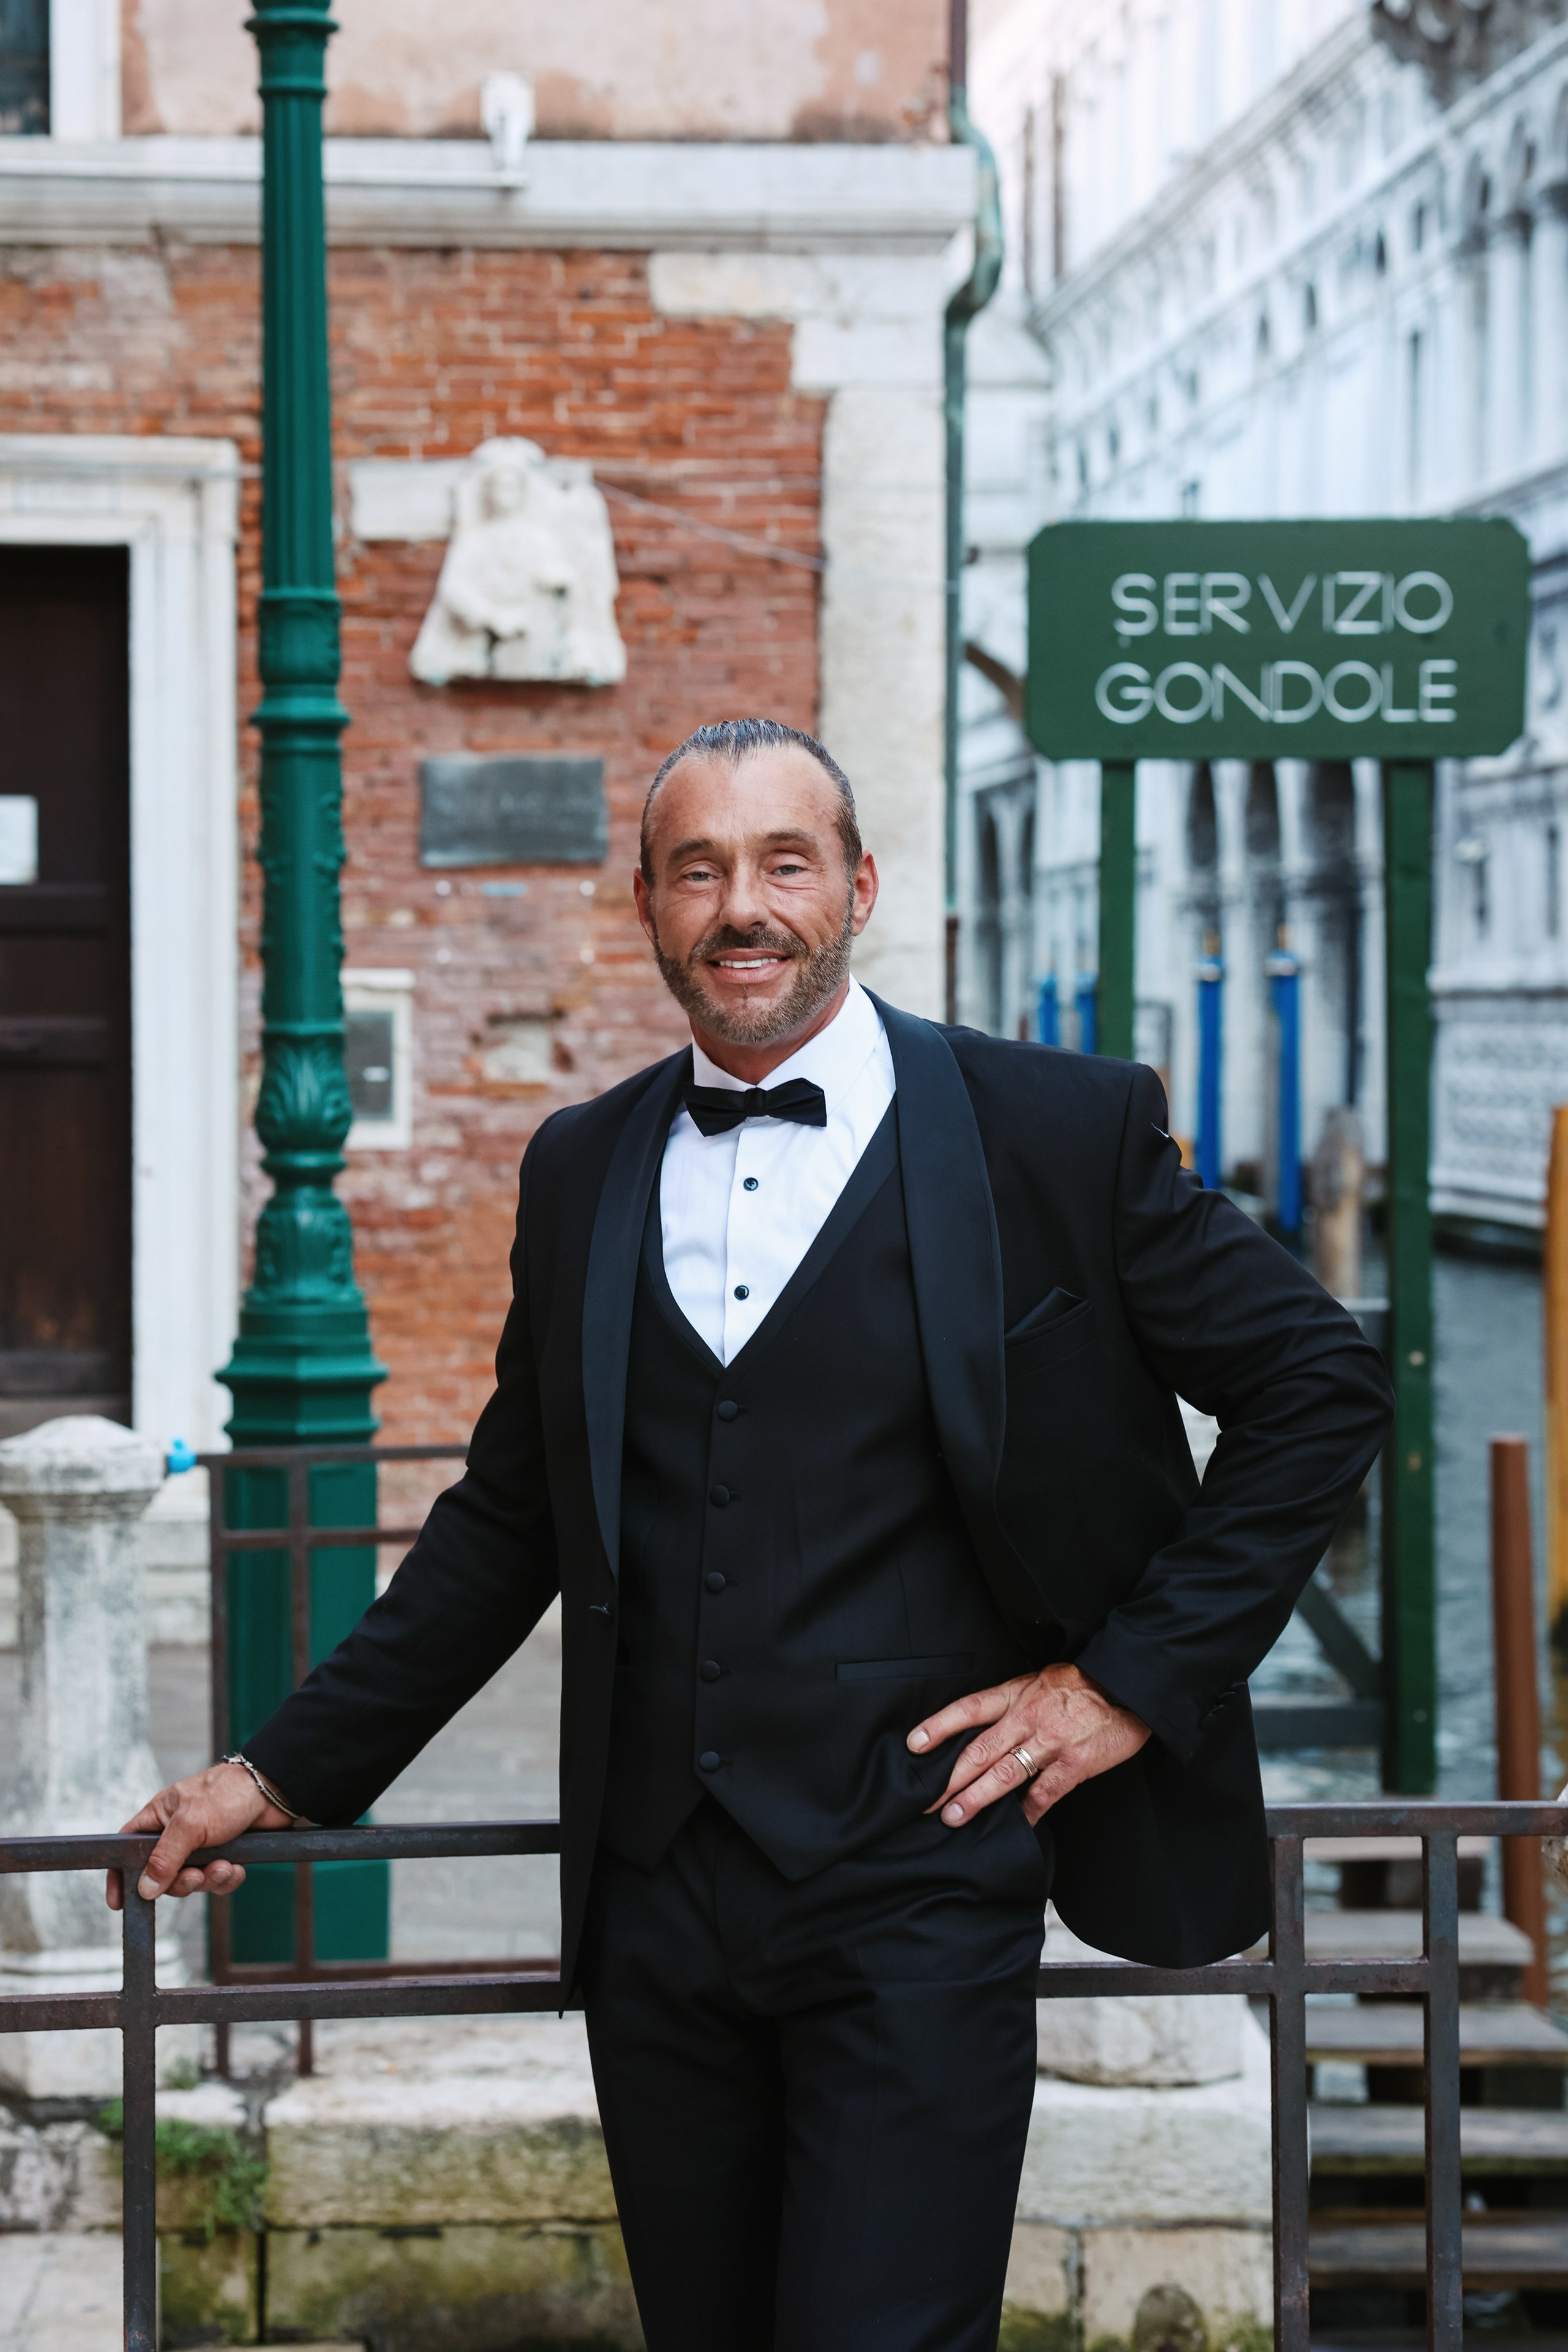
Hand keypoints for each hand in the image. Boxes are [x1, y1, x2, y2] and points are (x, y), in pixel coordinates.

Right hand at [106, 1763, 294, 1910]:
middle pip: (161, 1874)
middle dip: (179, 1882)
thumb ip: (165, 1856)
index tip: (118, 1901)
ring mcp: (201, 1845)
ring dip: (207, 1880)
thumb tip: (145, 1888)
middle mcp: (177, 1833)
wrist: (274, 1791)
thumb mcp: (191, 1823)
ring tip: (222, 1867)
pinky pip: (215, 1880)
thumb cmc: (228, 1794)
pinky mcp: (223, 1854)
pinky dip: (225, 1878)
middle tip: (195, 1876)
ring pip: (191, 1880)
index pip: (128, 1847)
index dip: (121, 1873)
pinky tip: (236, 1867)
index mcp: (160, 1817)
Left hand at [908, 1662, 1150, 1828]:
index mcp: (1015, 1695)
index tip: (914, 1745)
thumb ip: (1010, 1704)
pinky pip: (1045, 1793)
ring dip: (977, 1798)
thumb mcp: (1037, 1682)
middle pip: (979, 1749)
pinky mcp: (1074, 1764)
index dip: (939, 1726)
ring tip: (954, 1816)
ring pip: (1005, 1774)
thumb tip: (978, 1727)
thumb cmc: (1078, 1685)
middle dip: (949, 1778)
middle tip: (924, 1799)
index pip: (968, 1709)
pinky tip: (1017, 1827)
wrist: (1125, 1685)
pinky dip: (1029, 1813)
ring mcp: (1050, 1742)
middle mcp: (1027, 1718)